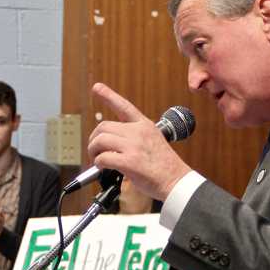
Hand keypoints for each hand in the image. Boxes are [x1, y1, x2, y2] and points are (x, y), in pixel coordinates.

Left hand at [87, 83, 191, 201]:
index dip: (108, 96)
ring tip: (97, 159)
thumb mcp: (154, 142)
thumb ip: (135, 138)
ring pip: (100, 140)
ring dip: (93, 151)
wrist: (176, 181)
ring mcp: (134, 146)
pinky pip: (103, 158)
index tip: (97, 88)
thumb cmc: (165, 167)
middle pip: (104, 127)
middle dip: (94, 139)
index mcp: (145, 125)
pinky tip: (103, 168)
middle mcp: (138, 132)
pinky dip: (98, 163)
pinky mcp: (129, 162)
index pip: (124, 106)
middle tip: (94, 150)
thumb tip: (114, 144)